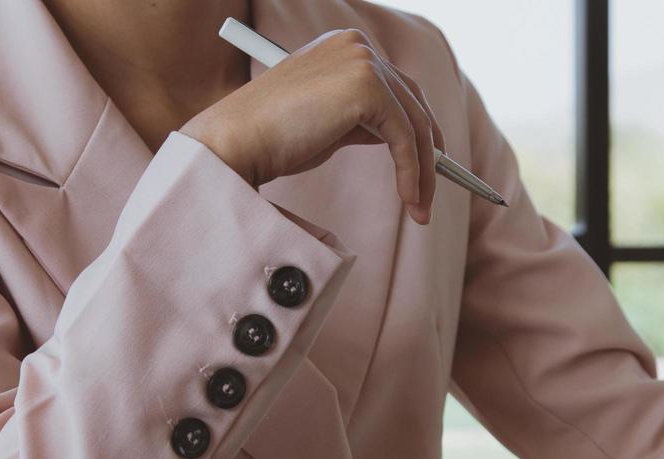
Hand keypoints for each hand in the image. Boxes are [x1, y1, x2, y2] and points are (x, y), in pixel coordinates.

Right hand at [181, 29, 444, 224]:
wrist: (236, 143)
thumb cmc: (270, 140)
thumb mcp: (327, 123)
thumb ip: (361, 121)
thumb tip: (398, 139)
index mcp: (344, 48)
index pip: (397, 89)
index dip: (416, 132)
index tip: (425, 171)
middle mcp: (355, 46)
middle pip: (413, 103)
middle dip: (427, 155)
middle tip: (426, 196)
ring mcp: (362, 62)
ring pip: (414, 122)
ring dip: (424, 170)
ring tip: (419, 208)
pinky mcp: (366, 86)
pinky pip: (404, 136)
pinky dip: (412, 171)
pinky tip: (409, 198)